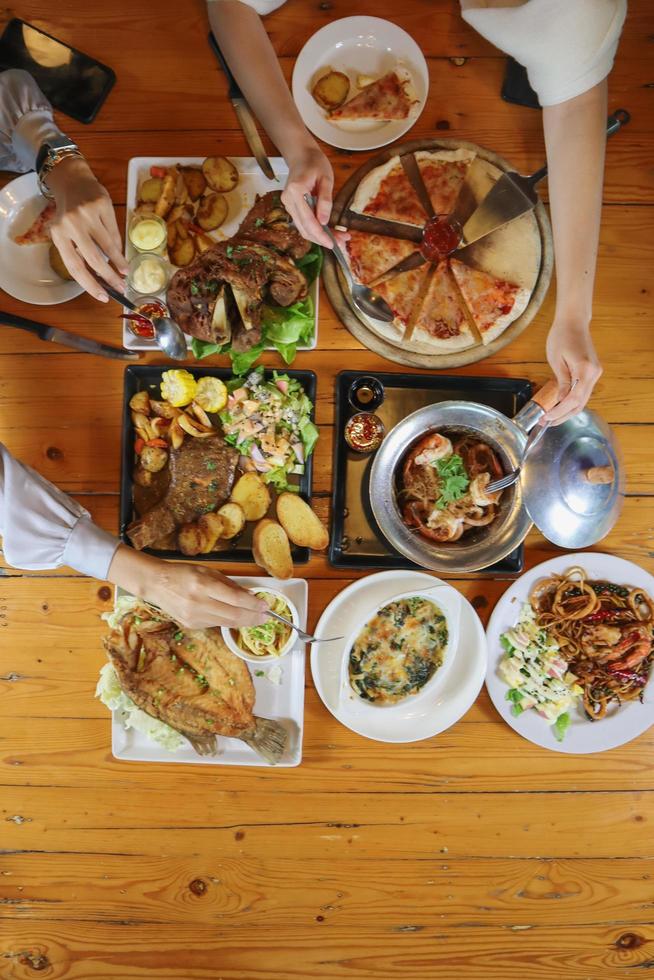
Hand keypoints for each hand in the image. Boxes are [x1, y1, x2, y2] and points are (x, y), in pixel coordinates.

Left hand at [46, 155, 127, 301]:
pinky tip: (122, 255)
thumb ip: (78, 251)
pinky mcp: (102, 205)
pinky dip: (119, 246)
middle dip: (109, 277)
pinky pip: (114, 232)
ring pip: (108, 246)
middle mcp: (71, 224)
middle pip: (93, 259)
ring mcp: (87, 214)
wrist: (73, 181)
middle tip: (121, 288)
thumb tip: (99, 278)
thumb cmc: (70, 213)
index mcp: (58, 235)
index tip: (103, 297)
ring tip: (126, 273)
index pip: (74, 266)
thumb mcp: (66, 232)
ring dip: (119, 263)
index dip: (89, 284)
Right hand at [107, 546, 268, 629]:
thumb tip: (250, 596)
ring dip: (244, 622)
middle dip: (253, 618)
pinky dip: (229, 621)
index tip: (266, 606)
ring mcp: (194, 617)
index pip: (235, 599)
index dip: (253, 605)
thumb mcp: (208, 571)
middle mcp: (199, 603)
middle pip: (234, 615)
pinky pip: (216, 624)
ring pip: (227, 623)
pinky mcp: (192, 625)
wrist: (156, 584)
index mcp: (204, 585)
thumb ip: (230, 584)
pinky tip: (236, 618)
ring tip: (256, 619)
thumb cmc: (184, 573)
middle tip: (266, 617)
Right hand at [281, 143, 334, 248]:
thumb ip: (326, 200)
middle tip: (341, 243)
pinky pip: (303, 223)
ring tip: (339, 238)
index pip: (308, 220)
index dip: (320, 235)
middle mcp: (288, 200)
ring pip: (303, 229)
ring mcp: (288, 205)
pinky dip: (316, 230)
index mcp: (295, 191)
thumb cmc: (315, 163)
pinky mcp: (292, 207)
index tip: (333, 244)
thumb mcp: (326, 179)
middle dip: (322, 239)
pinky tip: (329, 231)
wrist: (302, 155)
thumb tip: (324, 221)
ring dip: (320, 236)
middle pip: (304, 228)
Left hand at [544, 320, 601, 424]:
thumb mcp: (556, 360)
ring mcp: (595, 374)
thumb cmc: (561, 336)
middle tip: (546, 423)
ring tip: (551, 418)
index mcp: (585, 370)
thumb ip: (562, 383)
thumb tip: (561, 401)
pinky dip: (572, 402)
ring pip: (583, 400)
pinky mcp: (593, 373)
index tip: (546, 418)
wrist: (573, 322)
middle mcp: (594, 374)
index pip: (573, 399)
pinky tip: (560, 407)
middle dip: (563, 416)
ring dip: (567, 411)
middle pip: (580, 403)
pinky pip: (583, 393)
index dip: (559, 411)